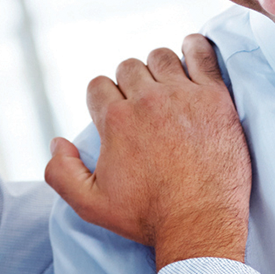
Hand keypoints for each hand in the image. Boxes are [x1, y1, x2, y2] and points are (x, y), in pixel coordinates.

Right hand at [45, 34, 250, 269]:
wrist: (200, 225)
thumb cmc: (146, 217)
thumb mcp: (90, 204)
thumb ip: (61, 172)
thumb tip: (59, 141)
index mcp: (116, 120)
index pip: (98, 86)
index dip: (104, 100)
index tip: (116, 115)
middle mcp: (147, 100)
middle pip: (128, 67)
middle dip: (130, 84)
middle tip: (143, 107)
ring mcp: (183, 95)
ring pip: (161, 57)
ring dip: (158, 68)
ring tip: (166, 88)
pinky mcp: (215, 97)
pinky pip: (202, 54)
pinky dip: (195, 49)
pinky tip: (192, 55)